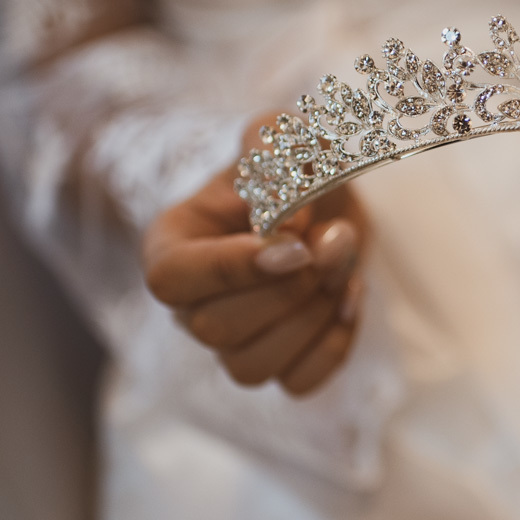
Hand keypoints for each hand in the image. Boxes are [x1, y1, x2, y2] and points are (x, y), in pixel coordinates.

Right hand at [142, 115, 364, 395]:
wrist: (326, 202)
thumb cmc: (290, 168)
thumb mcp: (279, 136)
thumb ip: (276, 159)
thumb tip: (286, 226)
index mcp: (172, 244)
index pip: (170, 280)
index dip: (231, 269)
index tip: (293, 245)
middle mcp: (191, 304)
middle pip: (215, 329)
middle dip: (289, 288)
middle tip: (335, 239)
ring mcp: (230, 343)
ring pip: (251, 367)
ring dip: (312, 315)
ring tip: (342, 262)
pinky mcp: (276, 365)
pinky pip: (296, 383)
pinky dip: (334, 343)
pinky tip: (349, 296)